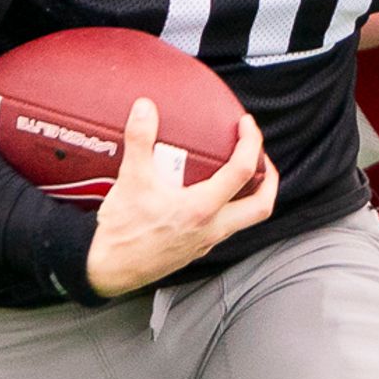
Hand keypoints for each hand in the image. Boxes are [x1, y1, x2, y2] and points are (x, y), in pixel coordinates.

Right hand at [81, 96, 276, 296]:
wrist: (109, 269)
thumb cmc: (122, 232)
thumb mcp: (131, 179)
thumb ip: (140, 139)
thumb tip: (145, 109)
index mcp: (201, 208)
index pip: (242, 172)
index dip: (250, 143)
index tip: (246, 127)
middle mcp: (211, 228)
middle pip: (261, 206)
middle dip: (269, 180)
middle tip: (261, 159)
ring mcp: (205, 241)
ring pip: (245, 220)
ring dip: (250, 196)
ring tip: (239, 175)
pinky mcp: (195, 249)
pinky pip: (224, 228)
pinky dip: (227, 209)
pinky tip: (208, 197)